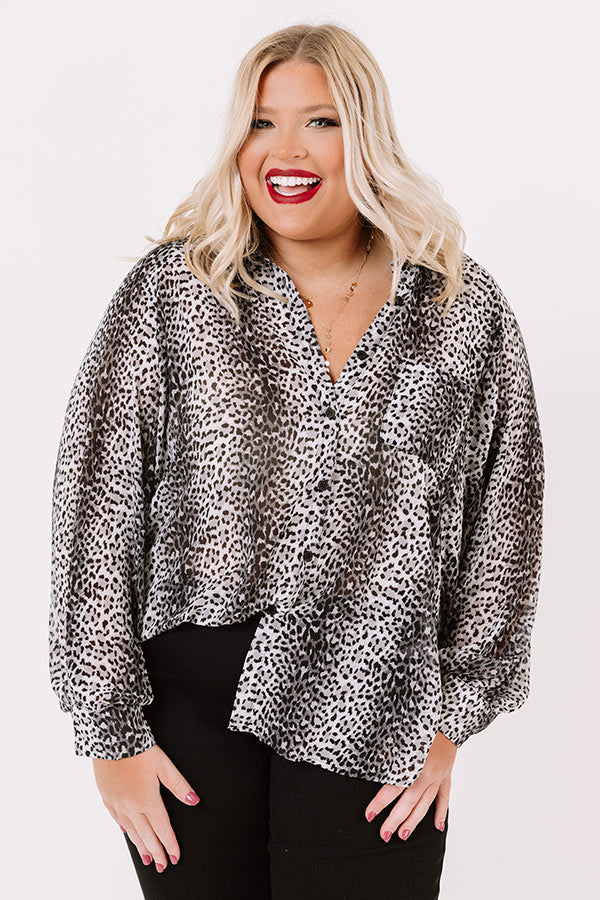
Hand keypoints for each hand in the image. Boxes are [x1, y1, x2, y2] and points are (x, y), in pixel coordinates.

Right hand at [93, 743, 200, 872]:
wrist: (110, 739)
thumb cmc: (139, 750)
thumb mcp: (164, 765)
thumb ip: (179, 786)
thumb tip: (195, 801)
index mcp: (147, 800)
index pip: (162, 829)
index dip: (170, 844)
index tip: (175, 857)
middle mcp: (131, 806)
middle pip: (146, 834)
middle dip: (156, 851)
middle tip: (162, 866)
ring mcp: (117, 803)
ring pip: (131, 830)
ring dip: (140, 846)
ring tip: (147, 859)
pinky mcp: (107, 796)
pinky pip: (116, 818)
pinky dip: (125, 829)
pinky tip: (128, 833)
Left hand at [364, 731, 456, 840]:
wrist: (446, 715)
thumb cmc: (420, 721)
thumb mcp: (398, 734)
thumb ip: (387, 753)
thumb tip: (375, 767)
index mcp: (411, 763)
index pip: (392, 789)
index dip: (379, 803)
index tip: (369, 815)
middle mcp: (426, 774)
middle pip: (408, 802)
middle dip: (395, 820)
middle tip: (384, 835)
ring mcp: (438, 776)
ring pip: (425, 804)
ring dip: (414, 821)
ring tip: (403, 835)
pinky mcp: (447, 774)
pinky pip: (444, 796)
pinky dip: (441, 812)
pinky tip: (437, 827)